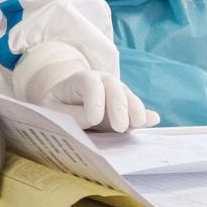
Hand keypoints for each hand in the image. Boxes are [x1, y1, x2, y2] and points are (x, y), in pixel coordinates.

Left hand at [13, 42, 155, 132]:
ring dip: (134, 110)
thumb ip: (70, 113)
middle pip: (114, 87)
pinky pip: (136, 108)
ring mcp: (117, 91)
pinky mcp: (126, 104)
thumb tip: (92, 119)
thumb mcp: (54, 109)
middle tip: (119, 127)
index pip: (90, 83)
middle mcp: (102, 80)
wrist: (67, 101)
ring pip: (128, 96)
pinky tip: (152, 120)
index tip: (94, 119)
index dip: (94, 100)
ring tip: (136, 125)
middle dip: (118, 107)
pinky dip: (144, 115)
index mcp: (80, 79)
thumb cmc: (58, 106)